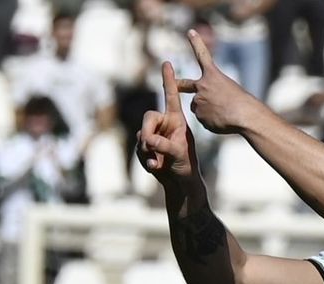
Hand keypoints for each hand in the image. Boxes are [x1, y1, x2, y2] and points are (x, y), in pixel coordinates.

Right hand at [136, 61, 196, 181]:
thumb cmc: (185, 165)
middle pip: (148, 118)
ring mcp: (153, 134)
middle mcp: (164, 123)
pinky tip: (155, 167)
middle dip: (147, 133)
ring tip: (160, 163)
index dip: (168, 80)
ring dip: (148, 151)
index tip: (167, 63)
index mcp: (176, 120)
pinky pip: (138, 148)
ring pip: (141, 136)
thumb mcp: (178, 154)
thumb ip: (164, 145)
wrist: (180, 181)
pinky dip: (145, 159)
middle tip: (150, 146)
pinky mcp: (145, 144)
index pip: (171, 97)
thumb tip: (147, 139)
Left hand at [177, 29, 263, 134]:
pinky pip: (205, 120)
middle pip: (185, 85)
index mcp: (213, 76)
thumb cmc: (243, 103)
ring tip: (224, 114)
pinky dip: (213, 122)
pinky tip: (223, 121)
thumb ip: (215, 94)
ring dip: (209, 111)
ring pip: (199, 107)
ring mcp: (199, 101)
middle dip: (179, 84)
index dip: (196, 43)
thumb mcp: (231, 91)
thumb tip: (205, 108)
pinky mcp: (199, 115)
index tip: (190, 32)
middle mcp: (202, 86)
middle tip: (173, 84)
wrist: (244, 116)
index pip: (202, 55)